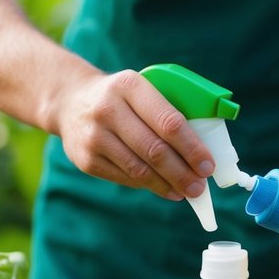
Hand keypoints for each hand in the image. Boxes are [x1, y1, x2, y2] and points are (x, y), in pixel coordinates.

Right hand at [51, 69, 215, 199]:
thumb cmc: (121, 98)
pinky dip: (149, 186)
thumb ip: (167, 110)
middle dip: (182, 172)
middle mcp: (108, 109)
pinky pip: (125, 177)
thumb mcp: (140, 89)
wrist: (70, 101)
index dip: (192, 148)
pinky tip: (165, 189)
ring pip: (140, 169)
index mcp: (130, 85)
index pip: (169, 121)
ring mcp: (94, 136)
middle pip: (155, 149)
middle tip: (200, 187)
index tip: (208, 165)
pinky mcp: (85, 159)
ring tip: (187, 192)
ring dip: (168, 185)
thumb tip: (202, 151)